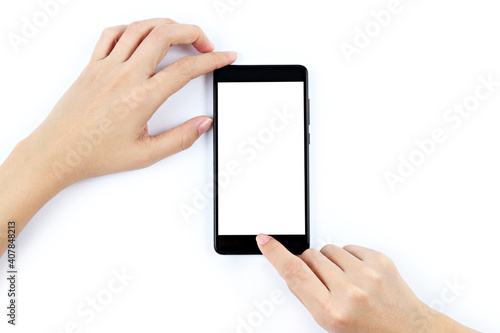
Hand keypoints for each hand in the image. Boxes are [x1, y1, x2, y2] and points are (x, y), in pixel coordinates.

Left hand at [26, 17, 236, 186]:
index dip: (212, 60)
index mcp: (141, 98)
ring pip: (140, 28)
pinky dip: (132, 28)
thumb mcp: (145, 154)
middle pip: (165, 35)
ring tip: (180, 34)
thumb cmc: (94, 154)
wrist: (57, 152)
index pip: (186, 70)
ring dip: (166, 25)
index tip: (225, 58)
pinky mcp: (92, 66)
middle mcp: (124, 76)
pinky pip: (112, 34)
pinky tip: (141, 36)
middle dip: (194, 33)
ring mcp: (106, 67)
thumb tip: (202, 124)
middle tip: (206, 45)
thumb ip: (180, 139)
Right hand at [256, 235, 477, 332]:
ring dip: (329, 261)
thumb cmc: (370, 332)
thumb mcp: (331, 324)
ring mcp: (367, 274)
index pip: (294, 274)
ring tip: (343, 280)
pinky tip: (357, 275)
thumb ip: (310, 296)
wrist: (410, 331)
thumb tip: (295, 270)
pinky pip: (349, 247)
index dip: (276, 254)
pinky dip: (348, 258)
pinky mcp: (380, 260)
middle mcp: (350, 292)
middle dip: (310, 265)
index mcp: (333, 312)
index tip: (266, 241)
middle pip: (310, 257)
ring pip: (328, 249)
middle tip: (323, 282)